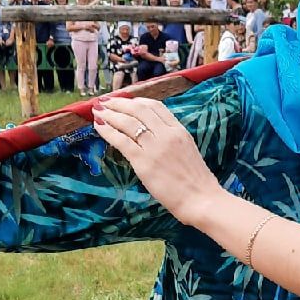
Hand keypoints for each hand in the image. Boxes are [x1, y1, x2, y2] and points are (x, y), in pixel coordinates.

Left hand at [92, 98, 222, 226]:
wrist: (201, 198)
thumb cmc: (196, 181)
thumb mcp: (188, 150)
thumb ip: (172, 140)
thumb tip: (153, 135)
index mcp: (179, 130)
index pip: (155, 106)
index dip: (136, 101)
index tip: (124, 101)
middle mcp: (167, 134)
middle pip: (139, 109)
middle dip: (119, 103)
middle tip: (105, 102)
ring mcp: (155, 147)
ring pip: (127, 122)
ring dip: (110, 114)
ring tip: (98, 112)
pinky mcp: (144, 162)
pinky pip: (121, 141)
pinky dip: (108, 131)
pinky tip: (99, 127)